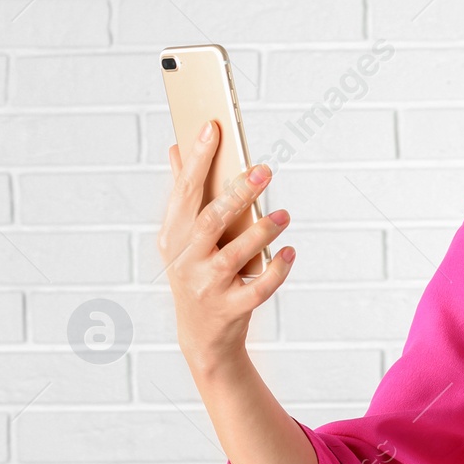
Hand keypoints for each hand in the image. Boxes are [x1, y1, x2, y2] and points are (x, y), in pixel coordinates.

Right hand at [158, 118, 294, 374]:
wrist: (202, 335)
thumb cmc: (197, 273)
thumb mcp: (183, 238)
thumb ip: (185, 195)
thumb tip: (176, 147)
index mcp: (172, 237)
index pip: (184, 191)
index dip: (198, 159)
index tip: (213, 127)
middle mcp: (186, 261)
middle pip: (211, 220)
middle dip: (238, 193)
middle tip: (265, 169)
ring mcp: (207, 287)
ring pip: (235, 254)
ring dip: (263, 231)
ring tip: (284, 215)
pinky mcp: (231, 308)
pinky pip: (258, 287)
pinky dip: (277, 269)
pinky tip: (291, 252)